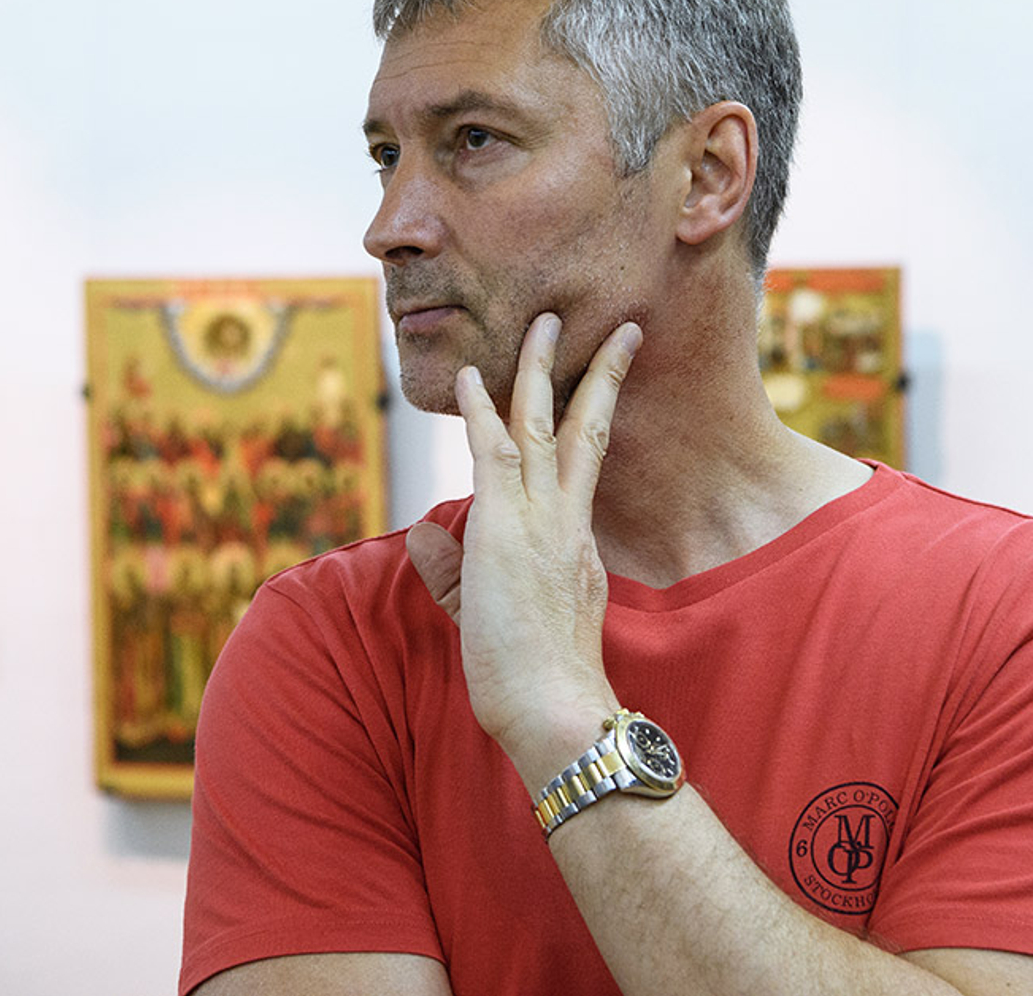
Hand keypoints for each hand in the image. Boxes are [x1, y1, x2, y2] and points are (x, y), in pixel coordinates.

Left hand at [406, 312, 642, 782]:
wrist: (554, 710)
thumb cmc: (535, 685)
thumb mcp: (488, 617)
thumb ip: (453, 574)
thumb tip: (423, 534)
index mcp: (576, 546)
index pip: (581, 467)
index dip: (585, 421)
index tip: (592, 385)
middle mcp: (566, 524)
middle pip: (585, 431)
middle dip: (594, 374)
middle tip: (609, 329)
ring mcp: (540, 523)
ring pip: (544, 427)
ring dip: (539, 370)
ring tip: (544, 323)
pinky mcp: (505, 531)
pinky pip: (496, 454)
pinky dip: (483, 412)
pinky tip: (470, 376)